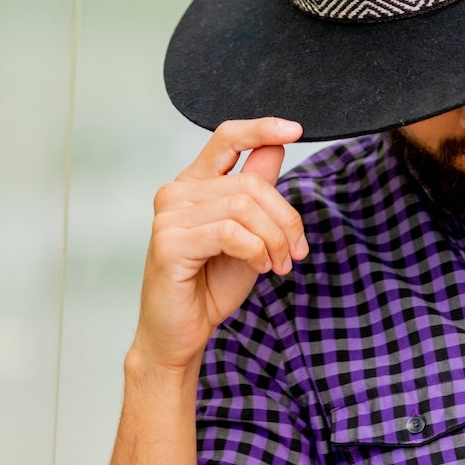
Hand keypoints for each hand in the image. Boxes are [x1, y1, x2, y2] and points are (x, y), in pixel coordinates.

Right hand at [133, 118, 306, 372]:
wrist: (181, 335)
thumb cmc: (210, 285)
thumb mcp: (249, 233)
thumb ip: (258, 192)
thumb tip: (277, 147)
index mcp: (194, 184)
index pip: (226, 138)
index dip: (261, 129)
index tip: (296, 129)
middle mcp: (177, 193)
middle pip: (251, 182)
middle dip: (285, 218)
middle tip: (294, 252)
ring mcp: (169, 216)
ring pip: (244, 205)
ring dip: (274, 238)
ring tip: (278, 264)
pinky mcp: (169, 242)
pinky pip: (231, 232)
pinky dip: (256, 250)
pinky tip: (259, 267)